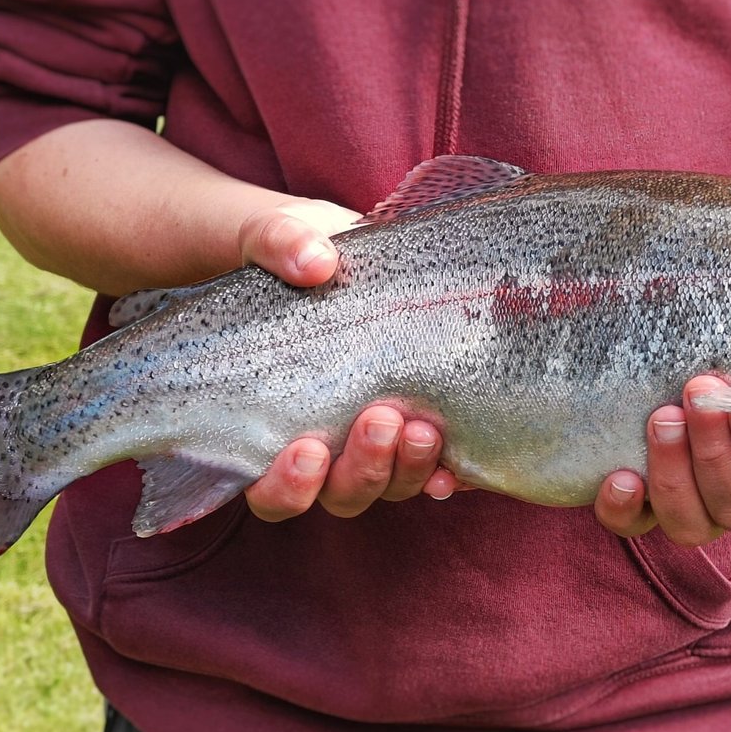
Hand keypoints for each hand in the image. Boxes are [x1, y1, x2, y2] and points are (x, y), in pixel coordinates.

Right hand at [234, 200, 462, 521]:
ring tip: (425, 428)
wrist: (340, 246)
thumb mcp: (274, 238)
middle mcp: (326, 448)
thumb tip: (314, 262)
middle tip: (381, 419)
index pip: (269, 488)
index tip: (306, 449)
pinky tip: (461, 464)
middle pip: (341, 493)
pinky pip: (436, 469)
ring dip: (408, 468)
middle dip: (364, 468)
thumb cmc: (289, 253)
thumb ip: (279, 245)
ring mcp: (376, 443)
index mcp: (272, 423)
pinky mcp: (420, 423)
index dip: (286, 486)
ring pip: (391, 486)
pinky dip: (449, 472)